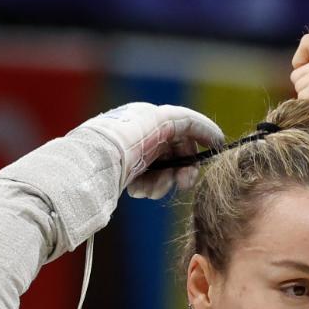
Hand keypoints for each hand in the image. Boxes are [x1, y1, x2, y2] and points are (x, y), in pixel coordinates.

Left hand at [84, 102, 223, 198]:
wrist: (93, 161)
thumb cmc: (126, 137)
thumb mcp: (162, 119)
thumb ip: (190, 122)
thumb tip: (215, 135)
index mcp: (151, 117)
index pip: (185, 126)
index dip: (201, 138)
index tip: (215, 151)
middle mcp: (144, 133)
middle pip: (176, 152)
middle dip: (181, 169)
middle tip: (183, 184)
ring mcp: (134, 153)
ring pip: (163, 171)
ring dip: (163, 182)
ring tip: (152, 191)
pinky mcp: (124, 172)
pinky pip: (146, 181)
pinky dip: (148, 187)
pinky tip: (138, 191)